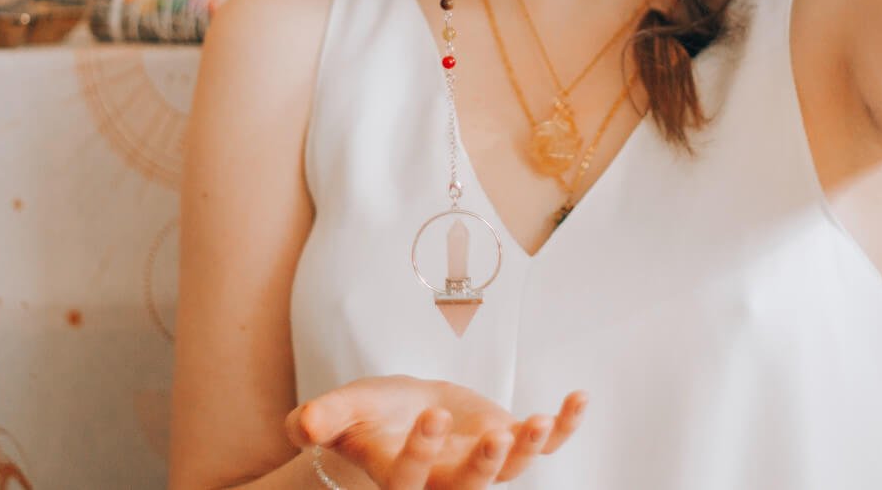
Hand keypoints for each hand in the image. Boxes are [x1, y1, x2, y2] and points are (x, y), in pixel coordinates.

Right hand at [285, 374, 588, 487]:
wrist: (405, 411)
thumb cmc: (370, 414)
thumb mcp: (345, 408)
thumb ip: (323, 417)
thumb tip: (303, 425)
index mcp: (399, 477)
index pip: (408, 478)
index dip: (420, 453)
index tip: (431, 413)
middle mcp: (443, 481)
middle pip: (467, 488)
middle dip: (483, 466)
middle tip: (495, 435)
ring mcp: (480, 465)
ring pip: (508, 473)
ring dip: (528, 450)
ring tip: (537, 420)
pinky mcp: (507, 444)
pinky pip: (543, 444)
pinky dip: (563, 427)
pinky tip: (578, 400)